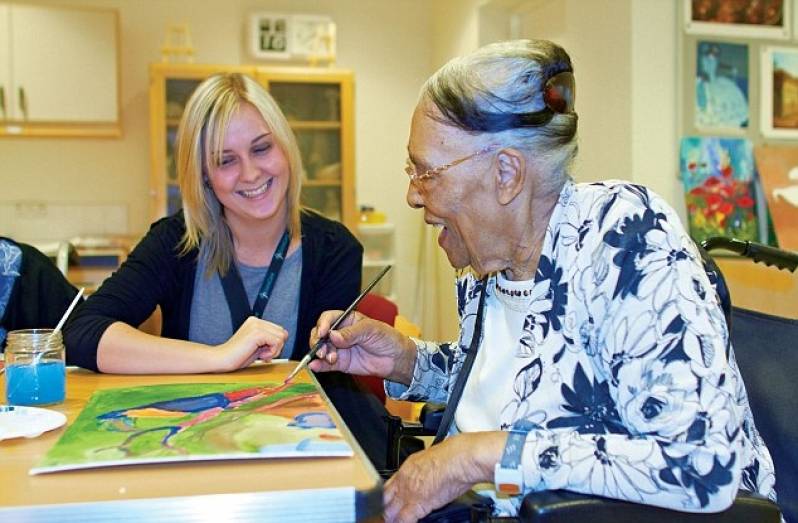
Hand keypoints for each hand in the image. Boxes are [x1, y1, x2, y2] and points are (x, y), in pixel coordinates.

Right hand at [216, 316, 287, 371]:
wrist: (222, 359)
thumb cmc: (238, 356)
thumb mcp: (257, 346)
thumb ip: (269, 340)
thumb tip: (284, 337)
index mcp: (255, 322)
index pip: (278, 330)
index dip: (275, 344)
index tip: (263, 352)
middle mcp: (256, 321)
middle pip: (282, 332)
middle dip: (276, 347)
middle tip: (263, 354)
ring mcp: (256, 325)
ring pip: (281, 337)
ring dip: (274, 350)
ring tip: (260, 354)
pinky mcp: (257, 333)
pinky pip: (277, 342)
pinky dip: (272, 352)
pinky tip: (260, 355)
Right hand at [308, 309, 415, 383]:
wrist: (396, 359)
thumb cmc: (386, 338)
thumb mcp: (371, 330)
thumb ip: (351, 333)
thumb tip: (332, 336)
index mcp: (347, 320)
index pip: (328, 318)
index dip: (323, 324)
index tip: (323, 332)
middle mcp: (340, 333)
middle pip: (320, 334)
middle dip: (317, 341)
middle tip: (322, 349)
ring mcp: (339, 348)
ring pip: (321, 349)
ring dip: (320, 353)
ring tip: (330, 358)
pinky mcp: (341, 363)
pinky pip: (326, 364)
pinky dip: (318, 365)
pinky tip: (314, 367)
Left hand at [383, 432, 506, 522]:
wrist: (461, 458)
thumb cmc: (454, 455)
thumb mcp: (432, 459)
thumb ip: (424, 471)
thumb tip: (426, 477)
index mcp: (408, 468)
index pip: (387, 486)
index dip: (386, 498)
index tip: (388, 504)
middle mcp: (405, 480)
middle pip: (386, 500)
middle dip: (386, 510)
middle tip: (388, 516)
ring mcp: (410, 493)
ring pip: (391, 512)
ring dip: (392, 519)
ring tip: (395, 522)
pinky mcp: (419, 504)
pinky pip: (404, 520)